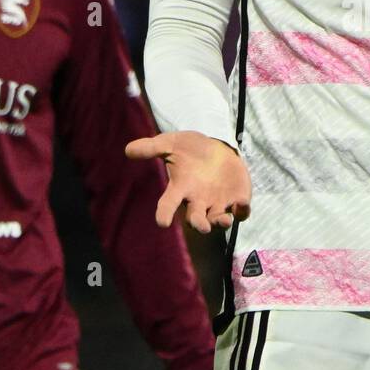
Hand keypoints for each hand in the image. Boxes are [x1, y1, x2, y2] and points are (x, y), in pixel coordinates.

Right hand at [125, 130, 250, 232]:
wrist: (215, 147)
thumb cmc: (188, 149)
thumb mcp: (169, 143)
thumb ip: (151, 148)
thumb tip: (128, 149)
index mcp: (181, 188)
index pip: (168, 204)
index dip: (165, 213)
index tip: (162, 222)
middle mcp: (198, 201)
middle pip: (196, 219)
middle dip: (199, 224)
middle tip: (201, 226)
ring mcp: (218, 202)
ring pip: (218, 220)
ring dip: (221, 222)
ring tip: (224, 219)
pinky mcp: (237, 199)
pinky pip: (240, 212)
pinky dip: (242, 211)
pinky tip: (242, 205)